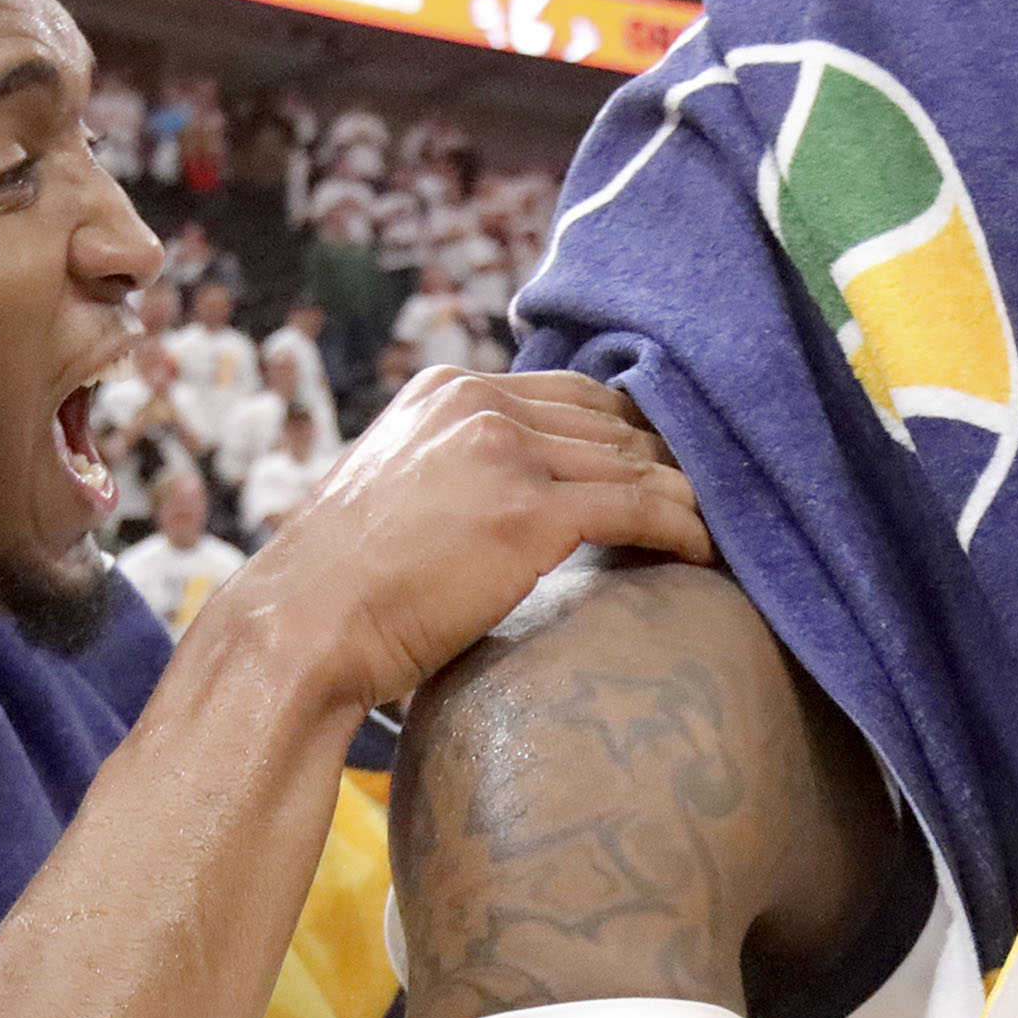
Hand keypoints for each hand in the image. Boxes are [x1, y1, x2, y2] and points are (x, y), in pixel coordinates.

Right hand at [212, 369, 709, 710]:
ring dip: (681, 493)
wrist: (301, 627)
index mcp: (444, 391)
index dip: (623, 430)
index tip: (661, 463)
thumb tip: (500, 498)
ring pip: (630, 460)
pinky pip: (636, 508)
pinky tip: (703, 552)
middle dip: (662, 458)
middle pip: (607, 421)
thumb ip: (450, 469)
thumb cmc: (339, 585)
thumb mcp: (391, 491)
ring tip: (716, 525)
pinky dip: (680, 528)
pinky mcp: (530, 512)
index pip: (566, 394)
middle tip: (708, 495)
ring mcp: (505, 453)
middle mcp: (477, 405)